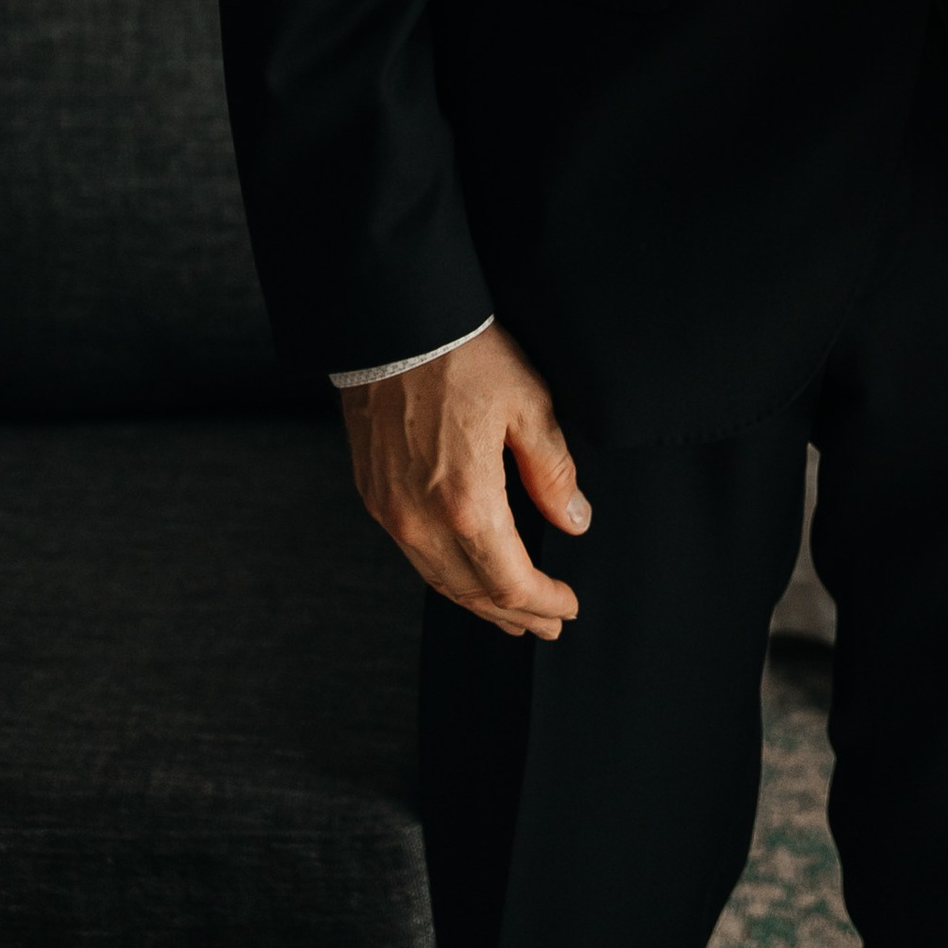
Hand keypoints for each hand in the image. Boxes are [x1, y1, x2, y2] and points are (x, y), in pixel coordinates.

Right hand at [339, 322, 588, 638]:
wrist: (391, 324)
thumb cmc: (462, 355)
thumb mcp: (528, 404)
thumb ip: (552, 470)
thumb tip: (574, 521)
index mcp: (466, 503)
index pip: (510, 582)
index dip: (543, 602)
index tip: (568, 607)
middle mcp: (421, 520)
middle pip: (472, 592)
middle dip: (514, 614)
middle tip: (546, 623)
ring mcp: (391, 511)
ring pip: (438, 579)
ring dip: (478, 601)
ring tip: (510, 610)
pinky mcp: (373, 494)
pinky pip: (413, 554)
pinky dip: (445, 574)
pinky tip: (465, 569)